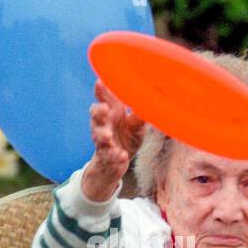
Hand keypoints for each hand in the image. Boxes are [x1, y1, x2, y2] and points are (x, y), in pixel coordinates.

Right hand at [81, 80, 145, 201]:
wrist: (114, 166)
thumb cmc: (125, 140)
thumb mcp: (134, 126)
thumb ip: (138, 114)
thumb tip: (150, 99)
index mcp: (110, 116)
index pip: (103, 102)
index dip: (101, 92)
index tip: (100, 82)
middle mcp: (103, 127)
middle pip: (96, 118)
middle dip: (99, 112)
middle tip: (104, 108)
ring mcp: (103, 144)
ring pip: (99, 138)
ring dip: (103, 136)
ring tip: (108, 136)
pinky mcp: (107, 159)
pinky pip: (109, 157)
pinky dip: (115, 157)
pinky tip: (121, 156)